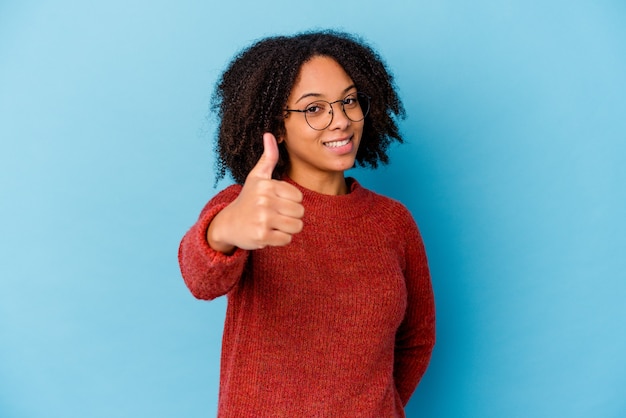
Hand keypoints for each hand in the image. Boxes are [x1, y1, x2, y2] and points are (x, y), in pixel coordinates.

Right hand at [207, 133, 303, 252]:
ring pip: (296, 226)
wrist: (228, 224)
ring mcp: (263, 219)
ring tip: (274, 225)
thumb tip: (270, 134)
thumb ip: (268, 158)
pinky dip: (281, 240)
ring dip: (288, 229)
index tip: (277, 203)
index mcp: (267, 185)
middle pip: (300, 212)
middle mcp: (264, 201)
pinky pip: (287, 240)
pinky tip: (268, 233)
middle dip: (291, 216)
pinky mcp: (262, 236)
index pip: (299, 197)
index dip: (291, 202)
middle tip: (275, 216)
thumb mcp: (256, 177)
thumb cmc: (248, 199)